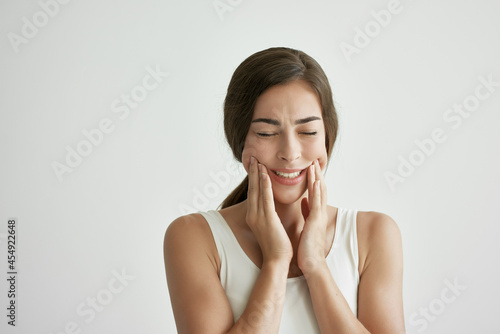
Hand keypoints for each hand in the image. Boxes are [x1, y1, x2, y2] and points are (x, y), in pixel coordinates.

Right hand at [246, 156, 292, 265]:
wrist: (277, 260)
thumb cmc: (276, 245)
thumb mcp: (270, 226)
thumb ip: (268, 214)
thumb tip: (271, 206)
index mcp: (254, 216)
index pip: (253, 192)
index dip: (253, 178)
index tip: (255, 165)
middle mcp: (253, 214)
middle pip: (252, 189)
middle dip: (252, 172)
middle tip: (253, 158)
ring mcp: (258, 217)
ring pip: (257, 191)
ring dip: (258, 175)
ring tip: (258, 161)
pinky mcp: (267, 219)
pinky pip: (266, 198)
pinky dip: (265, 185)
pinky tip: (265, 175)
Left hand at [297, 159, 328, 274]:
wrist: (312, 263)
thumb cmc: (308, 247)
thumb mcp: (306, 225)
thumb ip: (307, 212)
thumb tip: (304, 201)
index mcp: (315, 213)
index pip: (315, 192)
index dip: (314, 179)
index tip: (310, 167)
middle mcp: (319, 213)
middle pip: (319, 189)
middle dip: (316, 175)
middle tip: (313, 161)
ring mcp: (319, 216)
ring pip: (319, 193)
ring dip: (317, 178)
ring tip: (314, 165)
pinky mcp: (316, 222)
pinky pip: (317, 203)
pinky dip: (317, 191)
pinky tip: (316, 181)